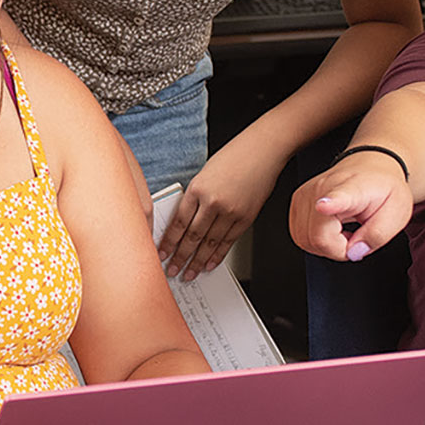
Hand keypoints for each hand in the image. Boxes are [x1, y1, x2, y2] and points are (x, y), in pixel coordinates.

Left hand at [158, 143, 284, 281]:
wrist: (263, 151)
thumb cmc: (234, 157)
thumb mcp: (205, 174)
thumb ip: (195, 197)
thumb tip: (185, 221)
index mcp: (197, 189)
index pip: (178, 223)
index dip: (169, 242)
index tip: (161, 254)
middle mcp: (213, 202)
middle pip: (192, 236)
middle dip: (180, 257)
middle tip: (172, 270)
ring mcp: (231, 211)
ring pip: (209, 243)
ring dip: (198, 261)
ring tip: (189, 273)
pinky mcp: (246, 218)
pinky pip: (228, 241)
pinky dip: (218, 254)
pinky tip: (210, 263)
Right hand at [288, 152, 412, 262]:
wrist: (371, 167)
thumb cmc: (383, 188)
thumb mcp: (397, 214)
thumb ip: (377, 236)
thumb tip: (353, 252)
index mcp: (351, 189)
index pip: (337, 197)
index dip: (329, 204)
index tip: (323, 206)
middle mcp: (322, 189)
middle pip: (317, 237)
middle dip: (339, 249)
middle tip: (357, 236)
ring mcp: (305, 195)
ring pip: (305, 240)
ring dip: (327, 246)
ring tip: (345, 231)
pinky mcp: (296, 202)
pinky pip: (299, 236)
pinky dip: (316, 241)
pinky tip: (331, 230)